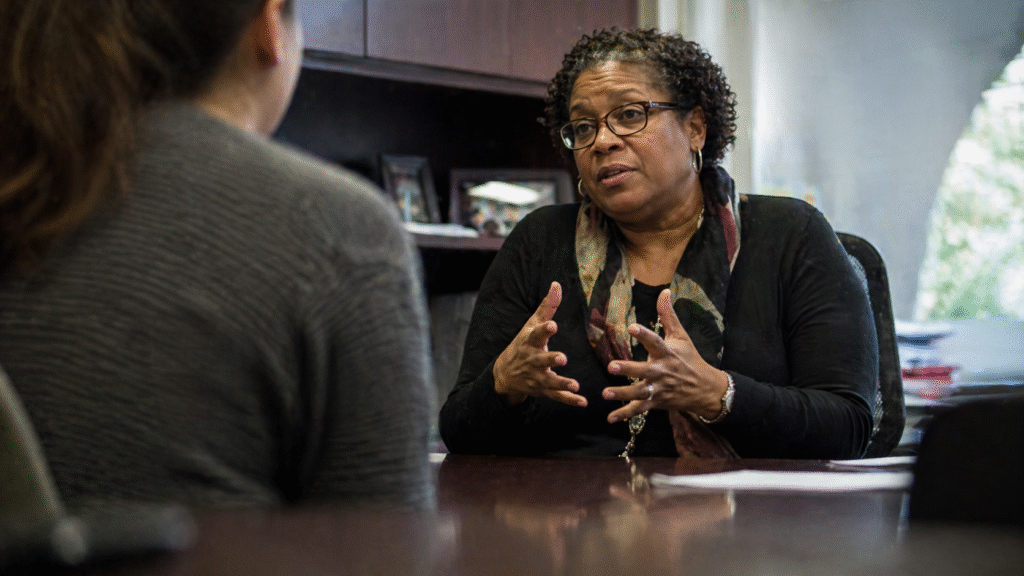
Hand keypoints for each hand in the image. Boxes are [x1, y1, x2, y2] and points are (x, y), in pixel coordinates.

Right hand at [493, 281, 585, 406]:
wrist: (505, 374)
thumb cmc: (523, 344)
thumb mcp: (532, 324)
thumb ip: (547, 306)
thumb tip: (557, 284)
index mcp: (530, 342)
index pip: (536, 334)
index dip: (544, 330)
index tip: (552, 325)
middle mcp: (532, 360)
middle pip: (541, 360)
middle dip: (551, 359)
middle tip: (562, 358)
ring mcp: (537, 377)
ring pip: (550, 381)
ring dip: (562, 383)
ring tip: (575, 385)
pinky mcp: (543, 390)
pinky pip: (556, 397)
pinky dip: (569, 400)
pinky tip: (583, 402)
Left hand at [601, 289, 727, 422]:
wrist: (705, 389)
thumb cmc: (689, 359)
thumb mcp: (681, 336)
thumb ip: (668, 315)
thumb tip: (664, 291)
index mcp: (667, 353)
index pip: (656, 342)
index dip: (644, 334)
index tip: (632, 327)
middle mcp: (662, 372)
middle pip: (644, 371)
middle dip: (628, 369)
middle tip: (611, 366)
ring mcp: (659, 389)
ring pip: (639, 393)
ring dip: (622, 394)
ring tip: (605, 393)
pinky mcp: (655, 402)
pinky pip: (639, 410)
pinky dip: (624, 415)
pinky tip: (610, 418)